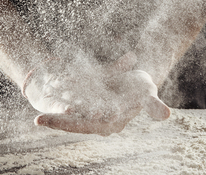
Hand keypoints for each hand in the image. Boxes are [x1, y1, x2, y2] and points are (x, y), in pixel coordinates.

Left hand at [24, 52, 170, 135]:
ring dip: (55, 116)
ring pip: (70, 116)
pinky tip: (44, 97)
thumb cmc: (142, 88)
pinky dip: (58, 101)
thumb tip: (167, 115)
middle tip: (39, 121)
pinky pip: (69, 103)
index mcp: (113, 122)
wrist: (135, 81)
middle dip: (59, 123)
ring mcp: (90, 113)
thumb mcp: (148, 95)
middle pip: (77, 123)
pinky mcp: (85, 104)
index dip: (81, 121)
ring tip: (39, 118)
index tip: (65, 116)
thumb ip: (154, 106)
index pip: (94, 124)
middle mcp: (100, 121)